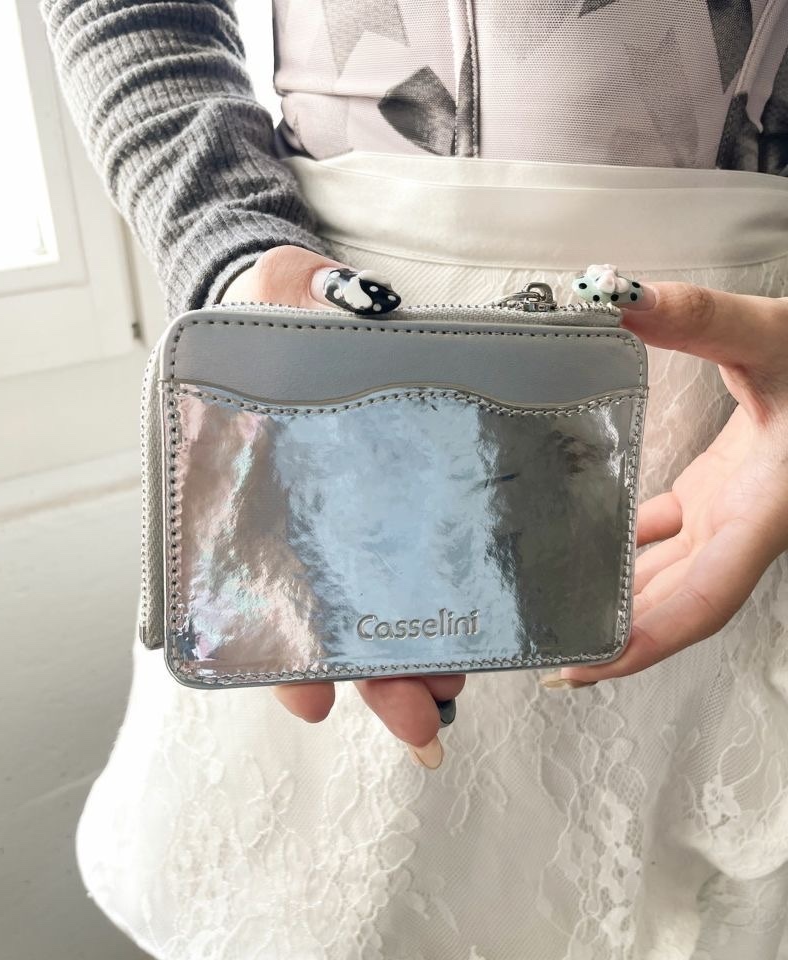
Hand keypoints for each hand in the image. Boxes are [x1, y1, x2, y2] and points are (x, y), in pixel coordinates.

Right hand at [220, 245, 463, 765]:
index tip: (313, 702)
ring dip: (421, 661)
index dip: (288, 655)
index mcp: (272, 493)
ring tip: (455, 692)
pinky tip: (488, 631)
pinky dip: (462, 605)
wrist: (313, 308)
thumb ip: (289, 305)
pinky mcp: (429, 497)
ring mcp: (375, 517)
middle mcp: (320, 521)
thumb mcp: (278, 301)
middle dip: (380, 680)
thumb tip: (319, 300)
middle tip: (421, 720)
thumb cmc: (281, 314)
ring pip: (391, 611)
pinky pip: (444, 562)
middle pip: (344, 624)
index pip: (272, 592)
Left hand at [558, 281, 787, 684]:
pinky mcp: (717, 493)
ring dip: (620, 595)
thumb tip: (619, 297)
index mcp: (762, 513)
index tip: (582, 668)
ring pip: (670, 573)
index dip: (646, 644)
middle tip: (544, 649)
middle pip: (675, 602)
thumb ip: (701, 318)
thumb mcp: (772, 335)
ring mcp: (730, 514)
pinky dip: (628, 546)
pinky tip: (585, 538)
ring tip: (555, 606)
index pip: (701, 602)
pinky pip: (667, 536)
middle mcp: (744, 527)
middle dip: (617, 635)